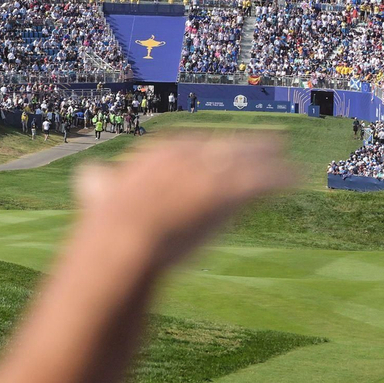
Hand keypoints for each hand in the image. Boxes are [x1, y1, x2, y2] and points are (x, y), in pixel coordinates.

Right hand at [74, 134, 294, 271]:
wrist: (124, 240)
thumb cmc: (108, 228)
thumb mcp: (98, 199)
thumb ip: (97, 186)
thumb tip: (89, 176)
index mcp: (157, 153)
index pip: (191, 143)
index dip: (208, 149)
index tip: (219, 152)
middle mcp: (187, 156)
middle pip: (223, 145)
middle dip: (247, 145)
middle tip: (269, 142)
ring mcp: (208, 172)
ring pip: (246, 159)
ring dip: (268, 158)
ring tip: (286, 158)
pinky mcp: (227, 192)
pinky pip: (261, 180)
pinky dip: (279, 177)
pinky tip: (294, 178)